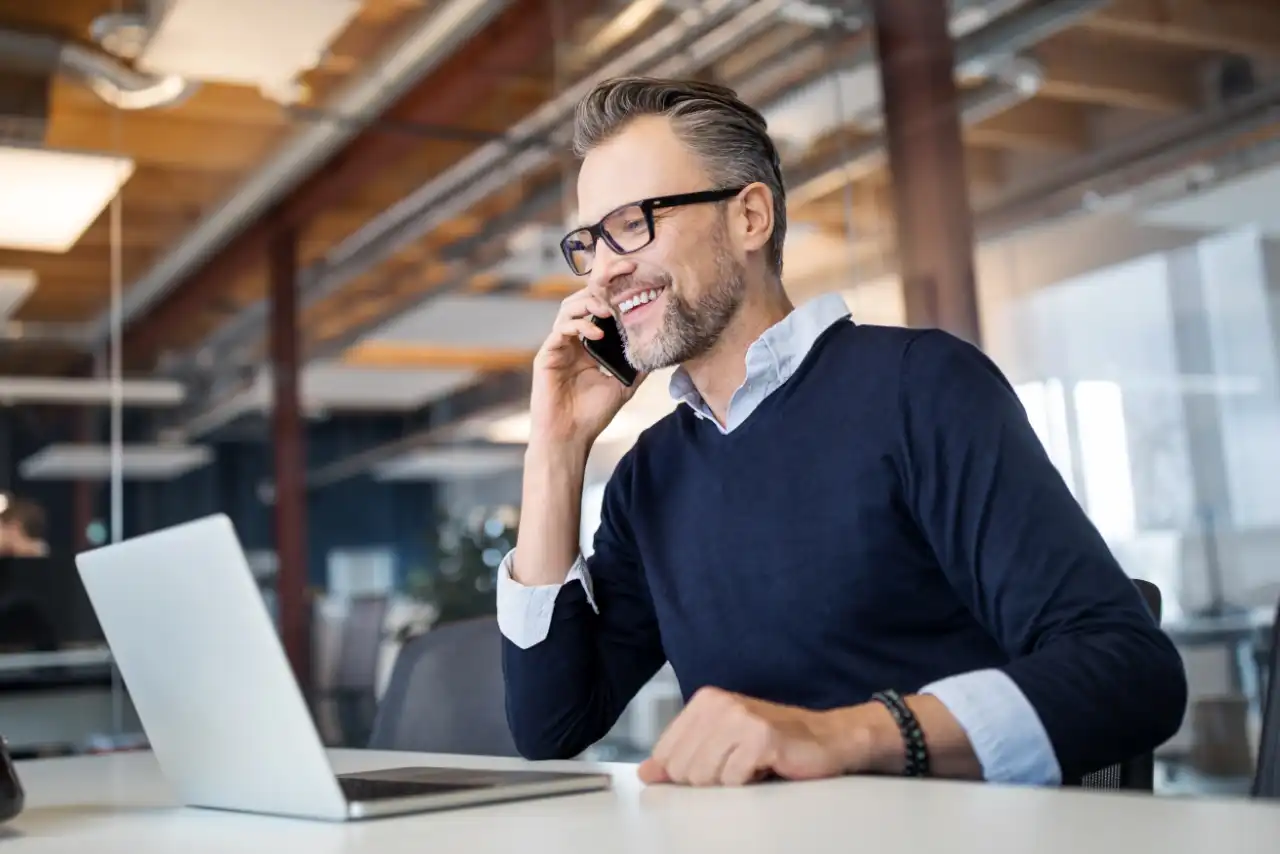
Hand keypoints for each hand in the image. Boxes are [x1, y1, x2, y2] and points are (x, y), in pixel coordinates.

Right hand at [528, 288, 642, 447]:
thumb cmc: (593, 414)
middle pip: (582, 299)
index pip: (598, 308)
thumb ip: (638, 365)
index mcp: (588, 344)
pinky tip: (596, 334)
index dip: (612, 291)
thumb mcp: (624, 384)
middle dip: (601, 287)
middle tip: (621, 281)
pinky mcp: (547, 355)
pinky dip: (579, 325)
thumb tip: (660, 350)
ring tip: (609, 310)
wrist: (570, 437)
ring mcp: (558, 345)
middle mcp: (572, 340)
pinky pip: (560, 329)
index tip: (632, 278)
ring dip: (590, 303)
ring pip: (569, 308)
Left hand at [637, 687, 901, 786]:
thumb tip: (647, 773)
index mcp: (704, 701)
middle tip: (737, 765)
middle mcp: (718, 703)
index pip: (665, 754)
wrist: (825, 738)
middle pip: (682, 769)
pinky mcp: (761, 737)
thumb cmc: (772, 742)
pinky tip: (766, 766)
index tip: (713, 765)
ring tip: (750, 765)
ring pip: (704, 777)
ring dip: (729, 781)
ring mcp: (740, 718)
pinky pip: (733, 780)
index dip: (685, 772)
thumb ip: (681, 756)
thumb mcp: (720, 745)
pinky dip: (749, 782)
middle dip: (709, 779)